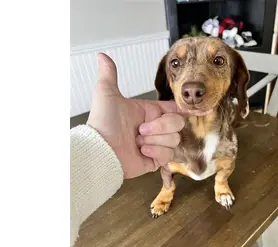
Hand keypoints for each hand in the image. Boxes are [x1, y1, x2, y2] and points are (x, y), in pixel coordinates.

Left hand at [87, 53, 185, 178]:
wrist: (100, 149)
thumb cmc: (102, 123)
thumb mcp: (106, 94)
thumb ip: (109, 74)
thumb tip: (102, 56)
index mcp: (149, 112)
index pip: (174, 109)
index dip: (176, 111)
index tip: (170, 112)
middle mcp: (155, 128)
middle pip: (178, 124)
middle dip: (161, 127)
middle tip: (140, 129)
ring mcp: (156, 145)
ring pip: (175, 140)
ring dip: (155, 141)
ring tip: (138, 142)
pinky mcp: (155, 160)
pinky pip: (169, 155)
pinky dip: (156, 152)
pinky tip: (142, 152)